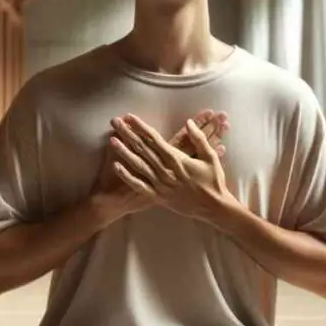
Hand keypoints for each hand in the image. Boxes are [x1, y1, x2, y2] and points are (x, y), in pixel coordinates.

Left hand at [110, 114, 237, 224]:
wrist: (213, 208)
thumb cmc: (213, 181)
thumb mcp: (211, 156)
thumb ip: (199, 139)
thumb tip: (188, 122)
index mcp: (177, 159)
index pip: (154, 139)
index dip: (141, 127)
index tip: (130, 117)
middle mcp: (165, 171)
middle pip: (142, 148)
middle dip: (128, 134)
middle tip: (115, 122)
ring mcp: (160, 185)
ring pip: (138, 165)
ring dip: (124, 151)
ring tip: (112, 139)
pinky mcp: (158, 197)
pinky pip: (139, 186)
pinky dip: (127, 176)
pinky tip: (116, 166)